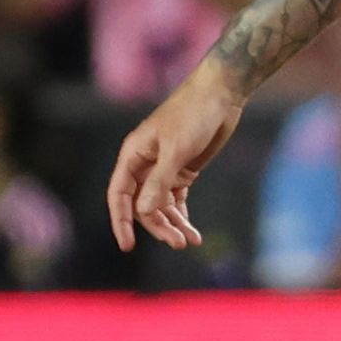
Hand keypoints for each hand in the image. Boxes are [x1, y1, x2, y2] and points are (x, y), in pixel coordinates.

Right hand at [108, 64, 247, 249]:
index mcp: (133, 155)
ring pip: (161, 206)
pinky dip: (183, 216)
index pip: (119, 195)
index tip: (127, 246)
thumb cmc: (193, 115)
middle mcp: (145, 164)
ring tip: (189, 241)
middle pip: (143, 205)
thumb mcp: (176, 150)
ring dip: (173, 224)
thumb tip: (144, 211)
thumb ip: (159, 182)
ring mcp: (164, 168)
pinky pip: (176, 200)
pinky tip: (193, 232)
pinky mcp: (183, 170)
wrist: (221, 94)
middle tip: (177, 243)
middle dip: (158, 226)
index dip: (121, 220)